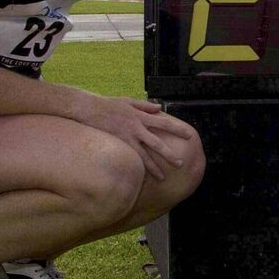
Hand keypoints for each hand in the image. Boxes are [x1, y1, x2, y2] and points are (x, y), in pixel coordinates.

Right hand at [79, 96, 194, 180]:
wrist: (89, 109)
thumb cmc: (109, 104)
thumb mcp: (129, 101)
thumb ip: (145, 105)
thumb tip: (159, 108)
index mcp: (141, 116)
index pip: (164, 123)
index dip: (177, 130)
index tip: (189, 135)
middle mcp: (136, 128)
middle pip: (157, 143)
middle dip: (169, 154)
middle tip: (181, 164)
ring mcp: (126, 138)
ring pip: (144, 156)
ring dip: (154, 167)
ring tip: (163, 177)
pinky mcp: (117, 145)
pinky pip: (130, 158)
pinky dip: (137, 167)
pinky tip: (143, 177)